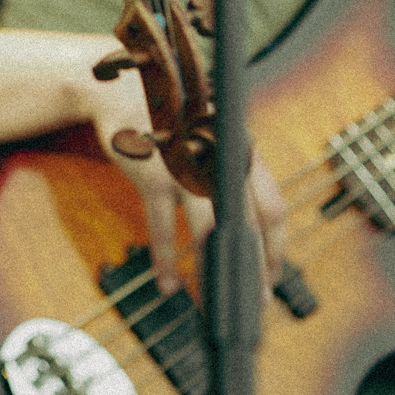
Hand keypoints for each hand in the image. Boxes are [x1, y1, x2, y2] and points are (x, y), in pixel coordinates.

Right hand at [94, 71, 288, 294]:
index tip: (271, 279)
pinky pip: (163, 228)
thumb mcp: (209, 138)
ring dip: (210, 275)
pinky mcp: (153, 173)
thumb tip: (249, 227)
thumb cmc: (170, 120)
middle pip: (247, 226)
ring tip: (211, 305)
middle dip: (251, 272)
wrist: (119, 90)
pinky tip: (167, 284)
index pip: (273, 208)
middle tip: (251, 303)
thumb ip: (232, 174)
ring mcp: (187, 166)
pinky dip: (166, 260)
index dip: (275, 250)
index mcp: (240, 151)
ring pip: (208, 232)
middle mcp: (220, 159)